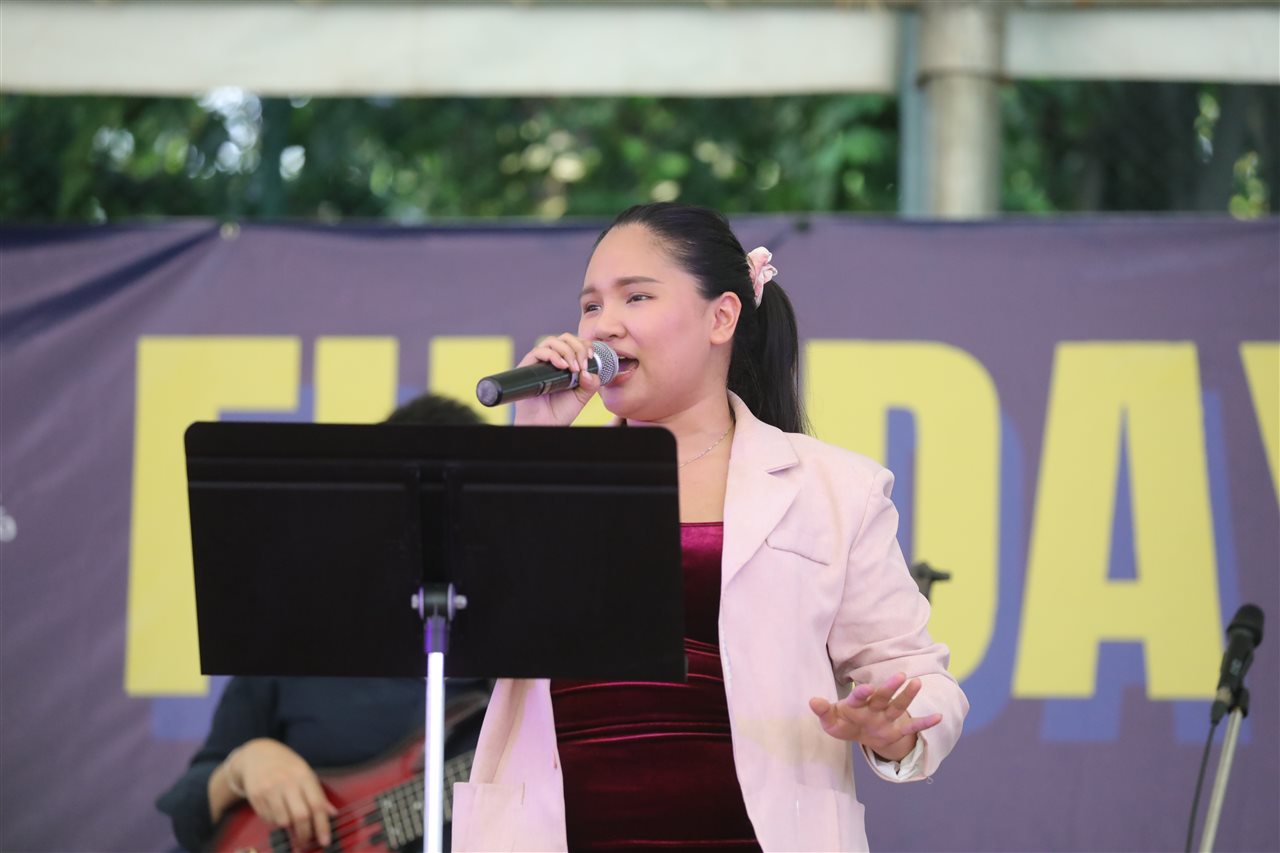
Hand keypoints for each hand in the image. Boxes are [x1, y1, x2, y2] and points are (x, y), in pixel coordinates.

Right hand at [224, 738, 336, 848]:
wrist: (258, 754)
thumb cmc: (287, 766)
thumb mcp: (306, 774)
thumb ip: (318, 795)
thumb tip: (332, 814)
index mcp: (304, 776)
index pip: (317, 805)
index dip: (322, 826)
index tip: (325, 841)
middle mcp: (287, 782)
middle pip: (300, 816)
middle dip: (305, 834)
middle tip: (306, 842)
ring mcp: (270, 789)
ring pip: (282, 821)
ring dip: (289, 831)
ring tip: (292, 829)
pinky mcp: (256, 796)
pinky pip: (268, 819)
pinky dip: (275, 824)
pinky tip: (278, 817)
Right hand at [512, 333, 601, 425]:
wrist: (545, 424)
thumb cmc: (560, 411)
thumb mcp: (582, 396)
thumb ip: (591, 384)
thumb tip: (589, 372)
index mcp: (566, 363)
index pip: (575, 343)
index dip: (585, 345)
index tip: (591, 356)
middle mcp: (552, 360)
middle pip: (564, 338)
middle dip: (577, 347)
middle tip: (582, 365)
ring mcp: (540, 362)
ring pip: (552, 341)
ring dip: (567, 351)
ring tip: (573, 368)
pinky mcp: (528, 367)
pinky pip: (538, 351)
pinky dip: (553, 355)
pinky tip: (562, 367)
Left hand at [808, 672, 942, 761]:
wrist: (859, 733)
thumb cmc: (843, 723)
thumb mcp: (830, 721)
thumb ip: (823, 711)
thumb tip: (812, 701)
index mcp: (856, 704)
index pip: (859, 697)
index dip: (861, 692)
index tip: (866, 687)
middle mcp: (874, 708)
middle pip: (883, 696)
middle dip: (890, 687)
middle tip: (900, 675)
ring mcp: (886, 718)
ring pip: (898, 706)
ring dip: (907, 696)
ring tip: (918, 683)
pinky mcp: (896, 730)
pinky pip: (911, 728)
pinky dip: (924, 723)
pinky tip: (938, 717)